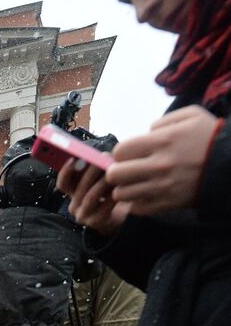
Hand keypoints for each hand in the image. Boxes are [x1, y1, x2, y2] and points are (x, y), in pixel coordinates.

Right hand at [57, 160, 129, 236]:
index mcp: (72, 194)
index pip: (63, 184)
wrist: (117, 218)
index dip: (66, 171)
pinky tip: (122, 187)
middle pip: (80, 187)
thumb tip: (102, 156)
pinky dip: (113, 195)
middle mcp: (74, 206)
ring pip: (91, 196)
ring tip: (114, 172)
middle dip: (91, 170)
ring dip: (102, 182)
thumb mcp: (98, 183)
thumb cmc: (108, 195)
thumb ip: (94, 172)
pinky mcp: (96, 223)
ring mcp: (84, 216)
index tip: (74, 158)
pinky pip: (104, 207)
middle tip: (103, 158)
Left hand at [106, 106, 221, 214]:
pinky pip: (138, 209)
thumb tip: (146, 132)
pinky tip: (144, 195)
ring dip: (124, 189)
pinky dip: (136, 203)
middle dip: (116, 172)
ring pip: (122, 194)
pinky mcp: (167, 204)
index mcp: (163, 141)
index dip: (120, 153)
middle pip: (116, 174)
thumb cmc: (210, 138)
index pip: (121, 150)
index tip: (128, 154)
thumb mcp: (191, 116)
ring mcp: (162, 187)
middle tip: (124, 171)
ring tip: (134, 184)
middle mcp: (159, 165)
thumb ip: (163, 121)